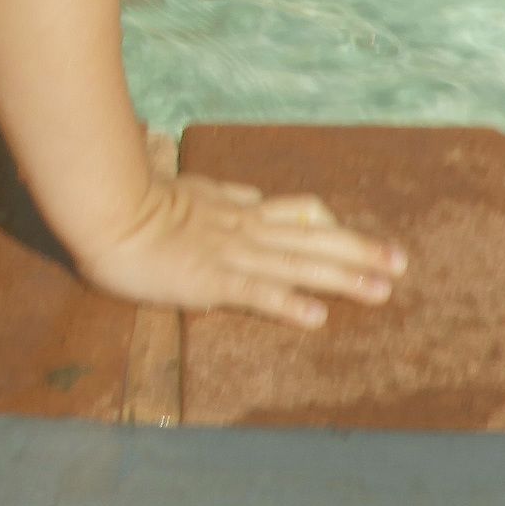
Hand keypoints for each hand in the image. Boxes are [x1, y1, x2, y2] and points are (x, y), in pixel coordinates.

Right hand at [70, 169, 403, 326]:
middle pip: (310, 240)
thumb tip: (247, 194)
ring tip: (381, 291)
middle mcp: (241, 231)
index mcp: (234, 212)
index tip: (367, 239)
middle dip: (358, 252)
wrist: (102, 208)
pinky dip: (287, 304)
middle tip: (401, 263)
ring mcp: (228, 255)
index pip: (295, 216)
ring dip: (341, 278)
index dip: (334, 228)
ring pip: (296, 265)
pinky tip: (316, 317)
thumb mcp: (183, 188)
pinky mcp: (208, 279)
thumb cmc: (131, 200)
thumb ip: (218, 195)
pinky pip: (254, 293)